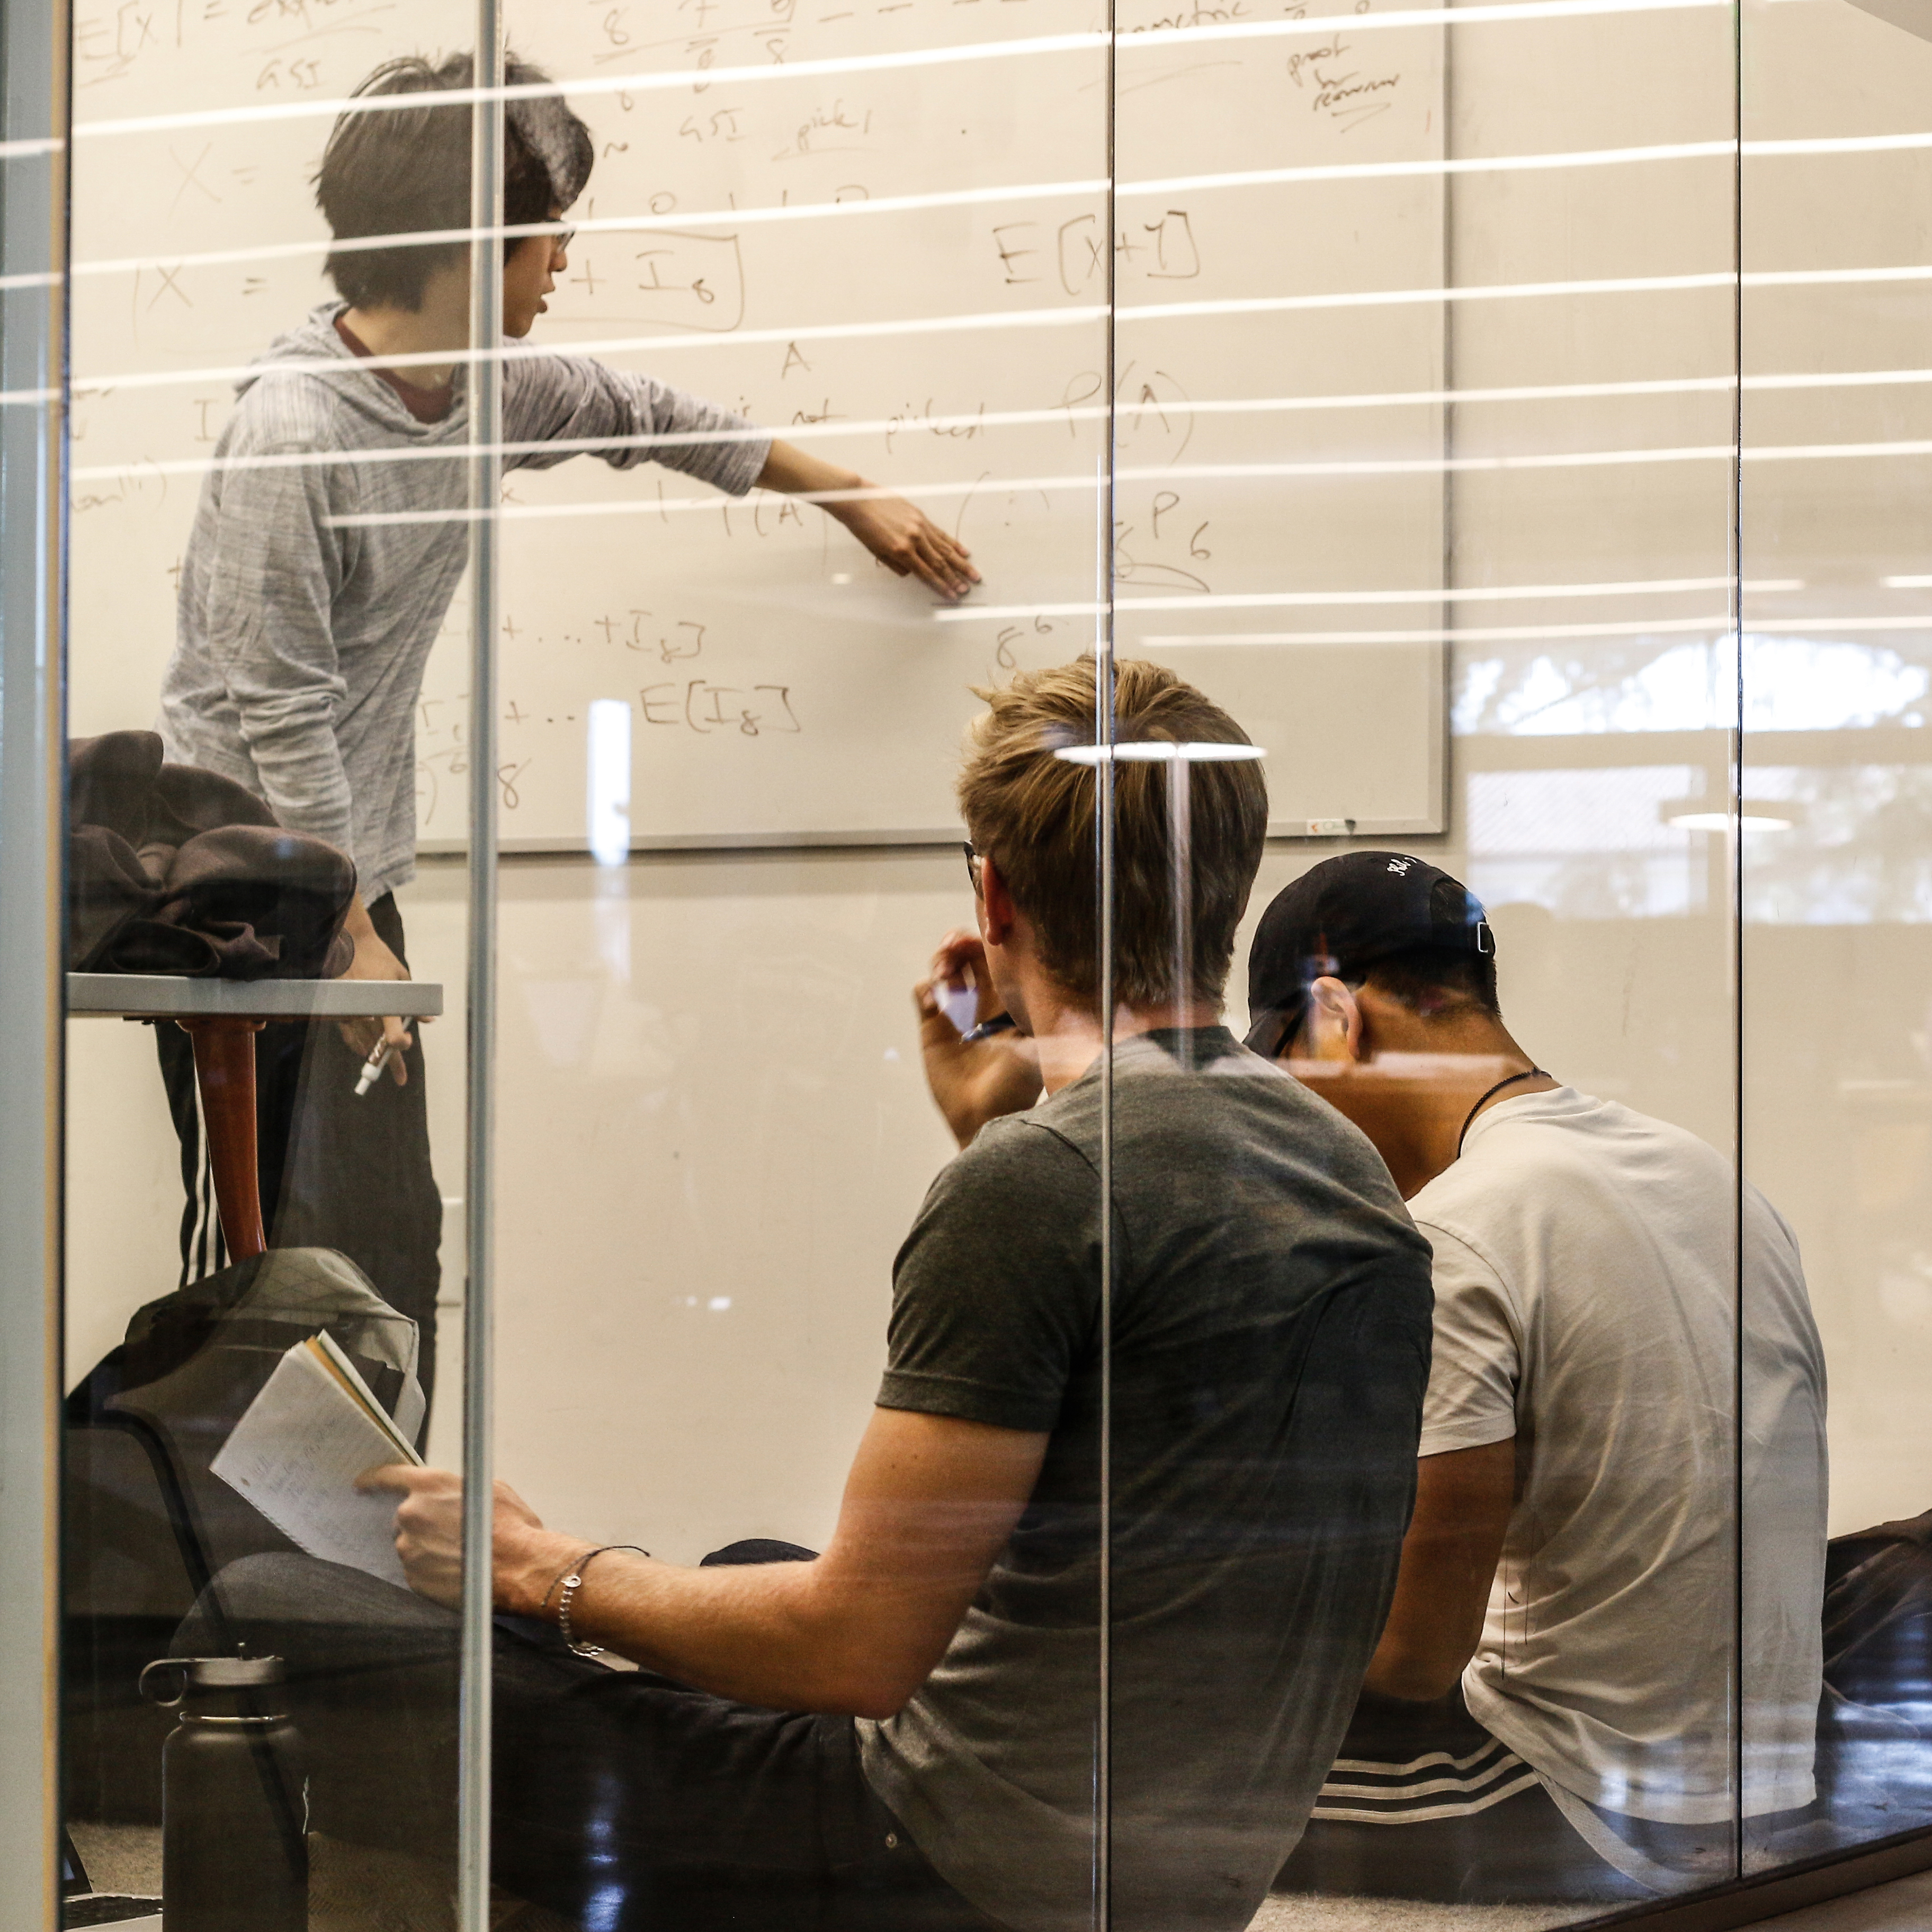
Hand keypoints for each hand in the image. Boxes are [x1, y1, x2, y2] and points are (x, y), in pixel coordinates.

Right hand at [337, 897, 412, 1081]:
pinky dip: (358, 1043)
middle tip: (401, 1078)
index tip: (405, 1045)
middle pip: (377, 1045)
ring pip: (363, 1042)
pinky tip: (366, 1049)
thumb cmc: (379, 957)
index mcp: (382, 1002)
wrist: (349, 943)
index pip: (391, 1035)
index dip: (399, 1046)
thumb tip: (428, 1019)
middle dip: (390, 1062)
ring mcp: (349, 1012)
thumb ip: (413, 1001)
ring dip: (374, 1054)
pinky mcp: (338, 1011)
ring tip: (384, 1065)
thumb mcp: (402, 976)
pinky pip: (349, 1034)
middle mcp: (364, 1011)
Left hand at [354, 1464, 585, 1613]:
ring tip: (458, 1555)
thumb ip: (457, 1489)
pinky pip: (415, 1570)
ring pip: (410, 1545)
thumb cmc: (513, 1527)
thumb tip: (450, 1496)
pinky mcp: (412, 1577)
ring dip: (426, 1548)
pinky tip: (455, 1570)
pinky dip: (430, 1570)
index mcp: (430, 1486)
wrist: (521, 1566)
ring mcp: (409, 1548)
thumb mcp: (489, 1490)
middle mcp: (412, 1514)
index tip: (362, 1485)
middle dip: (422, 1523)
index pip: (388, 1476)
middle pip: (404, 1516)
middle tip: (449, 1533)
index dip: (373, 1480)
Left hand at [832, 490, 979, 601]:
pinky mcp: (921, 516)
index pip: (926, 574)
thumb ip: (897, 565)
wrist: (857, 500)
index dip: (941, 586)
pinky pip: (941, 533)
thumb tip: (913, 573)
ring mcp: (920, 526)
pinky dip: (953, 543)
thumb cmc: (863, 527)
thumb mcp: (876, 552)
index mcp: (901, 551)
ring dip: (960, 564)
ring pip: (945, 549)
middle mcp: (914, 539)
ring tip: (973, 574)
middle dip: (954, 578)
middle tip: (966, 589)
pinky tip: (964, 552)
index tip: (952, 595)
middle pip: (940, 563)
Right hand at [915, 931, 1040, 1148]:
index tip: (978, 940)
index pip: (994, 960)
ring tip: (944, 976)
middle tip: (953, 947)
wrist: (984, 1118)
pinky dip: (925, 990)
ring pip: (944, 970)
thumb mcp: (1037, 1049)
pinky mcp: (933, 1028)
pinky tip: (935, 1005)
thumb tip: (1065, 990)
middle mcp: (982, 1002)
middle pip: (967, 956)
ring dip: (941, 962)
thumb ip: (1046, 1021)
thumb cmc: (1015, 1089)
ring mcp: (956, 1013)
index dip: (985, 944)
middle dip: (958, 944)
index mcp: (1008, 1001)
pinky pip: (924, 994)